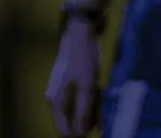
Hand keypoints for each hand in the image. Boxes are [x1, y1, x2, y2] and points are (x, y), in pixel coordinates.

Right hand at [45, 23, 101, 137]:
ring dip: (91, 114)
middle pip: (71, 121)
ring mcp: (63, 92)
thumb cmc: (83, 61)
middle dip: (86, 124)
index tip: (93, 132)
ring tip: (103, 112)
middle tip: (102, 121)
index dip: (78, 135)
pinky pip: (80, 100)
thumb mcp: (87, 87)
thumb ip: (84, 111)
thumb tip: (82, 134)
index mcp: (56, 102)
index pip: (64, 131)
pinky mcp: (71, 85)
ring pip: (77, 110)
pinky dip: (91, 104)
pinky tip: (101, 105)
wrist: (80, 34)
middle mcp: (56, 99)